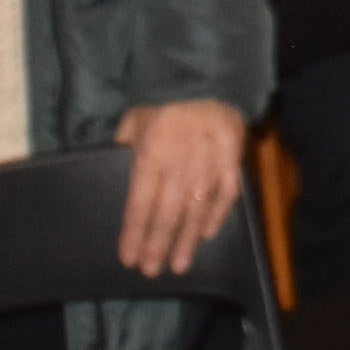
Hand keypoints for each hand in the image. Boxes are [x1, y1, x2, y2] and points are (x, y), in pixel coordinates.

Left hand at [114, 99, 244, 275]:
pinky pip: (226, 192)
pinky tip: (208, 233)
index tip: (129, 259)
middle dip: (157, 245)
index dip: (134, 234)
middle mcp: (179, 165)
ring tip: (179, 264)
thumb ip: (126, 148)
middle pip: (166, 213)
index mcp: (151, 156)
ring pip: (195, 209)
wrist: (205, 78)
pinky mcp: (232, 159)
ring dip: (186, 239)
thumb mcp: (134, 119)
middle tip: (152, 271)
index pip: (139, 204)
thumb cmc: (164, 100)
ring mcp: (208, 164)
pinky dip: (218, 213)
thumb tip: (117, 170)